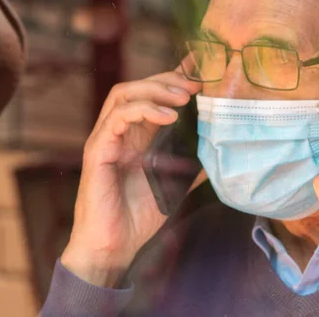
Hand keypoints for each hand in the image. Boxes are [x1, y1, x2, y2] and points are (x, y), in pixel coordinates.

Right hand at [61, 61, 201, 286]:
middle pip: (137, 87)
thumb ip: (193, 163)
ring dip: (155, 89)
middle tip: (195, 85)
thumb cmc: (138, 216)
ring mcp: (106, 138)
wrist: (114, 246)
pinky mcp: (97, 150)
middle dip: (167, 79)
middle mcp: (119, 132)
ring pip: (123, 94)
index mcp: (135, 135)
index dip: (173, 78)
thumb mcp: (176, 184)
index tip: (201, 72)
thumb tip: (220, 149)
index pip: (151, 95)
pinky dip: (143, 110)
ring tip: (183, 97)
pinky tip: (168, 117)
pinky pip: (116, 117)